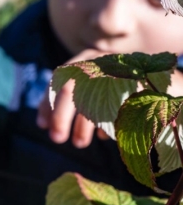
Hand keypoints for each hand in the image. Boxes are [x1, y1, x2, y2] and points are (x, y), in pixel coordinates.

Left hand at [38, 50, 182, 147]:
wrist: (162, 82)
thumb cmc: (116, 88)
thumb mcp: (90, 90)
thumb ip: (69, 101)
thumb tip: (45, 124)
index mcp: (85, 60)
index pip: (58, 80)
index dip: (47, 104)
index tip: (42, 126)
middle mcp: (101, 61)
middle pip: (72, 88)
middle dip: (61, 116)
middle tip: (57, 139)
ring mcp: (120, 70)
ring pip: (94, 100)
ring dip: (83, 126)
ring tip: (79, 144)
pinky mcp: (140, 82)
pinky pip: (118, 106)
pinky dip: (107, 124)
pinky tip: (103, 136)